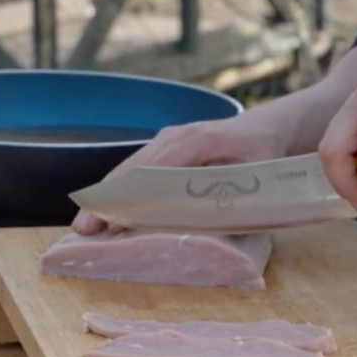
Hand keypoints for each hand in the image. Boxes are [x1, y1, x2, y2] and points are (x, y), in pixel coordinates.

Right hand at [71, 113, 287, 234]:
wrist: (272, 127)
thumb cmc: (265, 153)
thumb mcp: (254, 174)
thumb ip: (226, 195)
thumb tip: (197, 223)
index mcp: (193, 142)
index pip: (149, 173)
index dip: (126, 200)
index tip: (107, 222)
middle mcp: (173, 137)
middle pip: (130, 171)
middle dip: (105, 201)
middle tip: (83, 229)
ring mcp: (167, 141)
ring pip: (130, 170)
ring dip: (108, 197)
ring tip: (87, 224)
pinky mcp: (167, 148)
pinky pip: (139, 169)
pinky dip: (121, 190)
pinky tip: (109, 211)